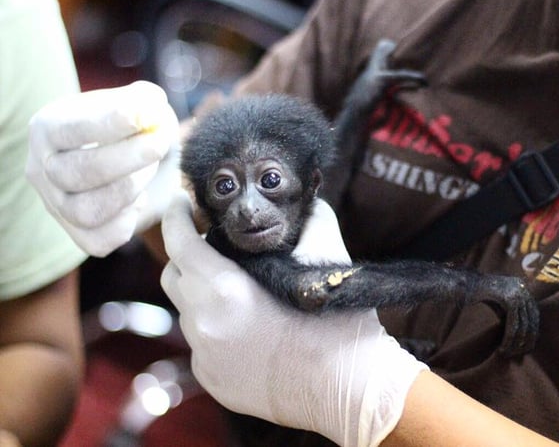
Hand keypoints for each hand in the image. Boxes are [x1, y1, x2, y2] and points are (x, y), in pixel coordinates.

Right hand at [26, 81, 180, 256]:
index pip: (71, 129)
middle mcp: (42, 168)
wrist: (138, 164)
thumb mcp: (139, 106)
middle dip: (128, 159)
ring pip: (85, 212)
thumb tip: (151, 108)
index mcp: (48, 129)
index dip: (110, 124)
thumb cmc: (134, 129)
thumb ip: (145, 102)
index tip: (146, 117)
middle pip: (78, 173)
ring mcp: (56, 206)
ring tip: (150, 171)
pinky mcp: (77, 234)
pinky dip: (125, 223)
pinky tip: (140, 201)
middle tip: (160, 144)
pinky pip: (98, 241)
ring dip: (128, 191)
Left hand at [161, 192, 427, 446]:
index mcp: (226, 290)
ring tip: (241, 292)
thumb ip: (315, 225)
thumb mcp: (329, 264)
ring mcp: (205, 355)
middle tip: (214, 245)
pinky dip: (216, 329)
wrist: (348, 391)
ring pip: (187, 310)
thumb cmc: (340, 327)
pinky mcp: (213, 379)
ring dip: (203, 294)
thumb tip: (310, 204)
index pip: (179, 244)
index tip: (180, 203)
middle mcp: (205, 323)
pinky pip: (202, 343)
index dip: (176, 218)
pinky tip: (249, 330)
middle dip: (186, 256)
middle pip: (173, 276)